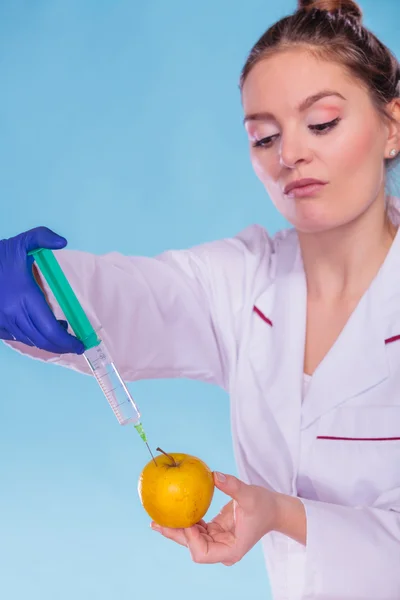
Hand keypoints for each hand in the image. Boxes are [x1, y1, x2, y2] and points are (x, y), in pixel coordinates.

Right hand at [0, 226, 84, 353]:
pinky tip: (40, 329)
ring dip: (47, 342)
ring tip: (61, 332)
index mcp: (24, 297)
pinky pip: (16, 337)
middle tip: (75, 346)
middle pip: (42, 340)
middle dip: (61, 346)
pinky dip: (31, 338)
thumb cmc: (0, 256)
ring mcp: (3, 320)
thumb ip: (42, 237)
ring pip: (29, 340)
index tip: (80, 345)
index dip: (66, 341)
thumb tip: (63, 242)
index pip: (49, 329)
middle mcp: (13, 313)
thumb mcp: (22, 242)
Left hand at [150, 471, 279, 565]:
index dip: (191, 539)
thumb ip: (232, 486)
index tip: (186, 520)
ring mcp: (219, 542)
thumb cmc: (265, 505)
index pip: (203, 552)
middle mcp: (222, 549)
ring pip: (192, 539)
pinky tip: (174, 511)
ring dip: (176, 528)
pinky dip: (186, 521)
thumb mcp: (250, 495)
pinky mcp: (216, 532)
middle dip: (174, 535)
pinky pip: (197, 529)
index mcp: (230, 549)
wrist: (275, 510)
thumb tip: (214, 475)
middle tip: (155, 523)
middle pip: (193, 547)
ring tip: (157, 519)